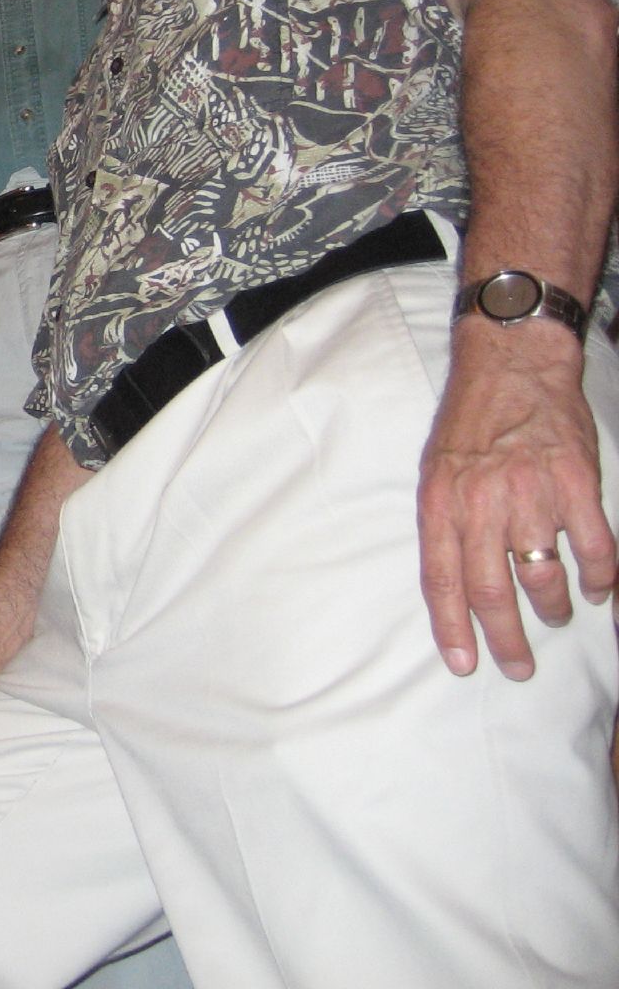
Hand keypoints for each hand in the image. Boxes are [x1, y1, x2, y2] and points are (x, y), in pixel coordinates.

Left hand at [418, 319, 615, 679]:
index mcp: (441, 503)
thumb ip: (444, 524)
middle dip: (505, 638)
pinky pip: (593, 547)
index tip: (464, 665)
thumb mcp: (435, 471)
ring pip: (543, 575)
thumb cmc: (469, 424)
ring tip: (555, 616)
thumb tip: (453, 585)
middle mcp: (482, 503)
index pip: (441, 581)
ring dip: (552, 607)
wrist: (510, 367)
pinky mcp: (575, 483)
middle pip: (491, 590)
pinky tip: (599, 589)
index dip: (452, 628)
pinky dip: (600, 577)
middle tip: (518, 666)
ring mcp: (530, 494)